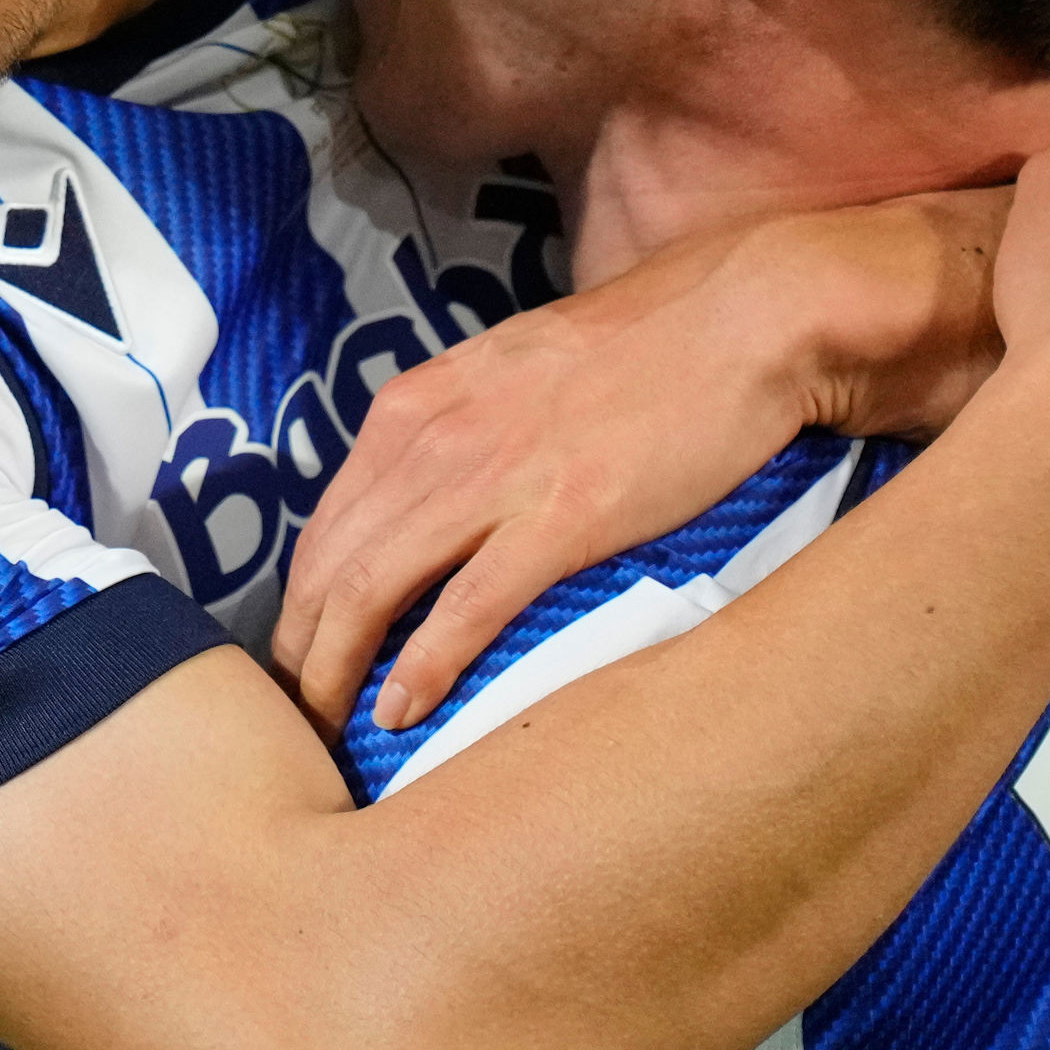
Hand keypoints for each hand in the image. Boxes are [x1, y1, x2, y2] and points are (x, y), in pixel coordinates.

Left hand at [273, 196, 999, 735]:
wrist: (748, 317)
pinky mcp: (564, 515)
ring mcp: (496, 476)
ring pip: (375, 589)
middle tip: (302, 717)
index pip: (325, 523)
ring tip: (329, 731)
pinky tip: (400, 711)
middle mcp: (437, 437)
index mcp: (420, 404)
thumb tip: (435, 500)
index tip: (304, 657)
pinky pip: (467, 607)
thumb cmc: (648, 348)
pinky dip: (423, 666)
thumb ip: (463, 429)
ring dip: (338, 669)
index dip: (301, 602)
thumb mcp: (518, 373)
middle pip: (331, 564)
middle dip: (301, 649)